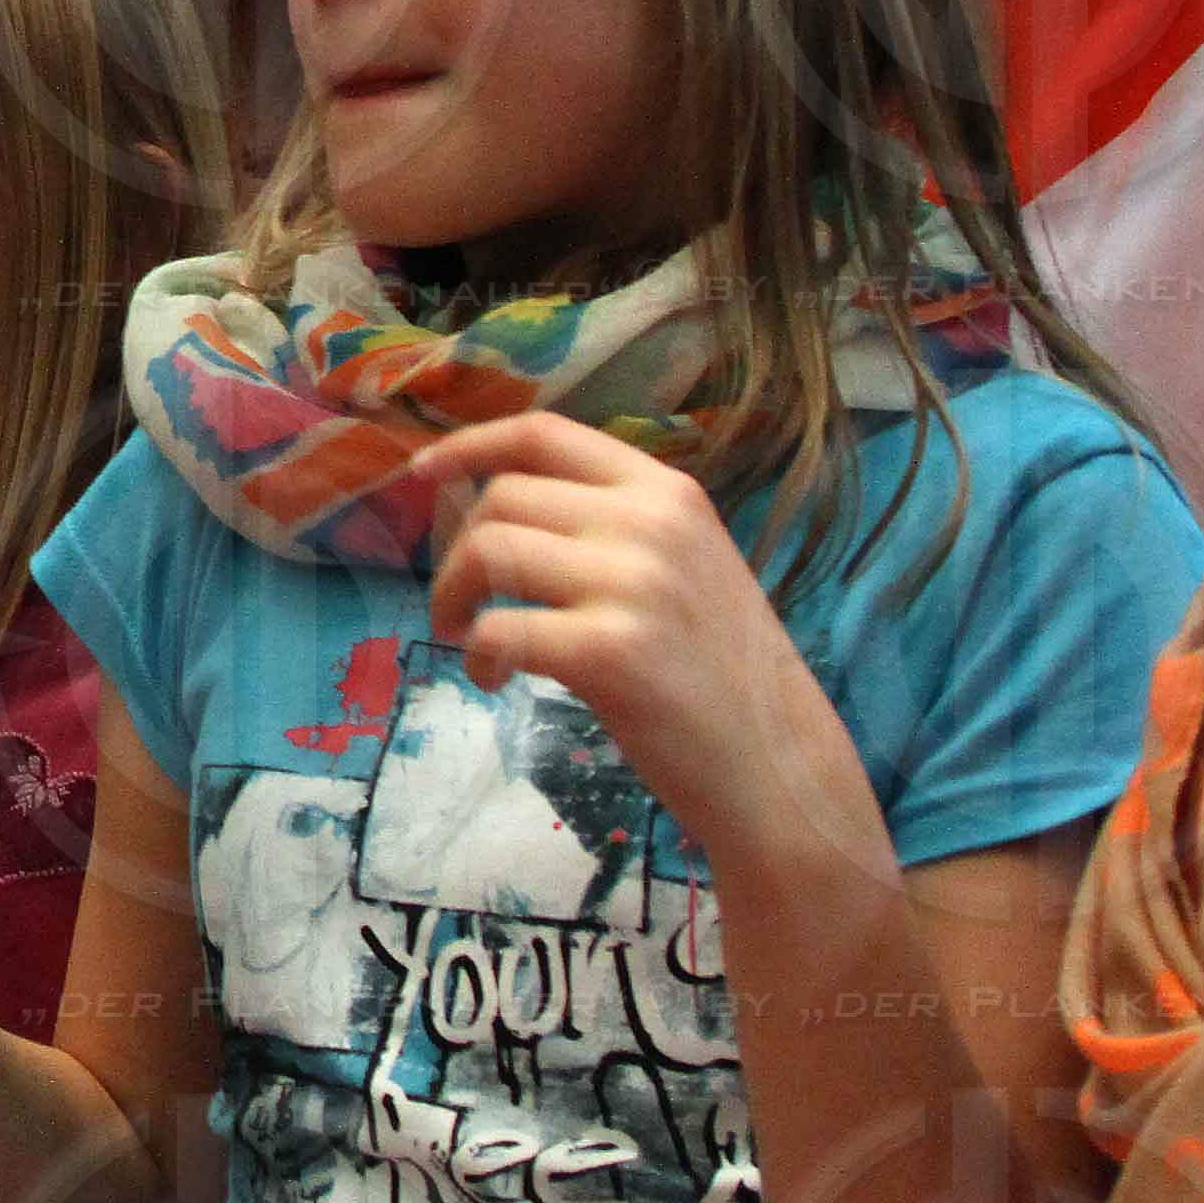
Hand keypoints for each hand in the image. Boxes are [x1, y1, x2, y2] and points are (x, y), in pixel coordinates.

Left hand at [419, 411, 832, 848]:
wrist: (779, 768)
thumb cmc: (722, 674)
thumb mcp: (686, 566)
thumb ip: (613, 525)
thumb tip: (498, 501)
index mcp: (668, 492)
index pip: (545, 434)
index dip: (470, 445)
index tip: (424, 472)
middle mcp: (651, 523)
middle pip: (503, 497)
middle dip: (457, 550)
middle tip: (459, 603)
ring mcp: (633, 584)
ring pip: (488, 551)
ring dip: (453, 598)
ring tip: (467, 640)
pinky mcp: (609, 652)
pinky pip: (497, 627)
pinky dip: (475, 654)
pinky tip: (492, 679)